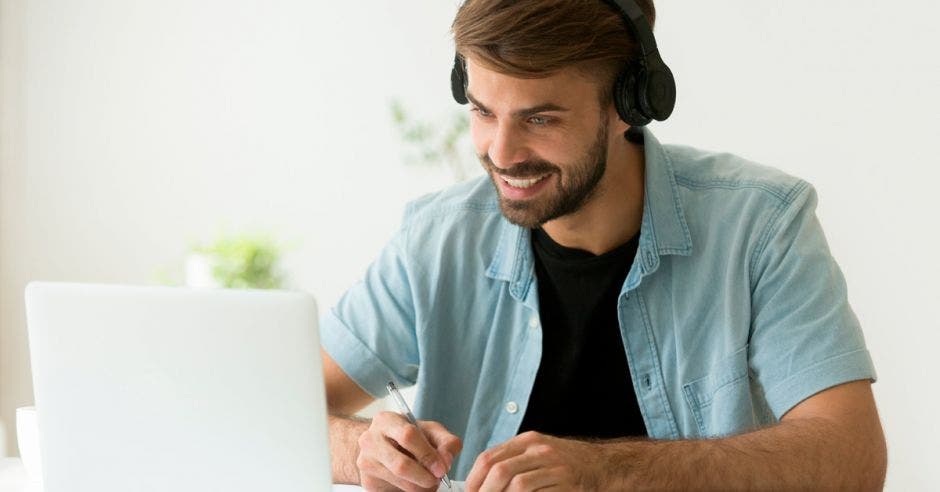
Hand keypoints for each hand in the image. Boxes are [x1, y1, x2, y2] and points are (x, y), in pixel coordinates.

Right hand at [356, 411, 462, 491]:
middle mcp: (370, 440)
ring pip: (399, 481)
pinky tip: (415, 484)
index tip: (442, 467)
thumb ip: (446, 441)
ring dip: (420, 486)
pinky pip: (394, 491)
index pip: (408, 436)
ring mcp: (366, 462)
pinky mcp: (368, 481)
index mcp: (386, 420)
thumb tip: (446, 460)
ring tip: (429, 482)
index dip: (428, 454)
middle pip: (401, 464)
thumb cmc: (408, 436)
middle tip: (437, 479)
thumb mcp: (429, 431)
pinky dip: (410, 490)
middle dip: (424, 476)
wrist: (380, 446)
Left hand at [465, 431, 606, 490]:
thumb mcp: (538, 452)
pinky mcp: (565, 485)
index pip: (489, 457)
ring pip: (517, 485)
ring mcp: (554, 467)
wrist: (603, 466)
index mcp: (528, 441)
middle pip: (500, 470)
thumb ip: (513, 460)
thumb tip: (480, 479)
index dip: (473, 478)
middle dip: (484, 491)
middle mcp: (540, 450)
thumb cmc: (566, 462)